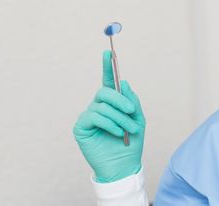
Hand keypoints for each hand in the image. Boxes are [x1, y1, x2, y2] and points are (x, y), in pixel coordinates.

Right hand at [73, 50, 145, 182]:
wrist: (123, 166)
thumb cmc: (131, 142)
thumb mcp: (137, 119)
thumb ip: (131, 101)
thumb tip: (122, 83)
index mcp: (112, 103)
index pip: (108, 82)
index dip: (107, 67)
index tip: (108, 53)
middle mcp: (98, 107)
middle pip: (105, 92)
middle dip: (120, 99)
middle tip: (130, 111)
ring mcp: (89, 116)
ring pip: (103, 106)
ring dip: (120, 118)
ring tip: (129, 130)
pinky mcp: (81, 127)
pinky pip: (95, 116)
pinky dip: (109, 124)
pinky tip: (118, 134)